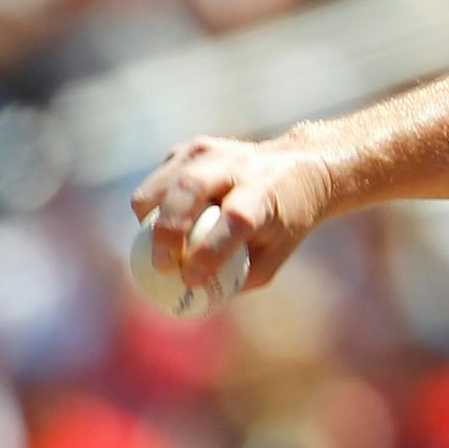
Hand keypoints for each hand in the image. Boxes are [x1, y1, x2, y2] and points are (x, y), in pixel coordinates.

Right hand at [130, 136, 335, 292]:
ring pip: (165, 184)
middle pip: (190, 188)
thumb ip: (239, 278)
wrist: (298, 165)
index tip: (191, 279)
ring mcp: (211, 151)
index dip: (210, 250)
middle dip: (168, 231)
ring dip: (150, 220)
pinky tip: (165, 223)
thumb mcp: (277, 253)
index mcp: (265, 191)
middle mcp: (237, 164)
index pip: (235, 218)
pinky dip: (154, 206)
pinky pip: (159, 180)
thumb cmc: (285, 219)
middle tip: (161, 266)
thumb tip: (195, 299)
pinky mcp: (191, 148)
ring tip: (158, 248)